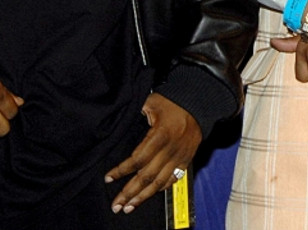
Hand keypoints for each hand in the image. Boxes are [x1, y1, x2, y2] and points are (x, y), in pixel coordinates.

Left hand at [105, 93, 202, 214]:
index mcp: (160, 135)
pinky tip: (149, 194)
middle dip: (129, 192)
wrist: (199, 103)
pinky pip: (173, 179)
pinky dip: (160, 188)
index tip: (109, 178)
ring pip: (159, 182)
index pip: (138, 159)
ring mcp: (179, 156)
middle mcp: (170, 149)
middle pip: (147, 176)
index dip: (121, 171)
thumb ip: (136, 113)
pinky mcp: (186, 160)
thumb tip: (119, 122)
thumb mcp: (151, 102)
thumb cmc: (174, 101)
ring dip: (143, 196)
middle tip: (117, 204)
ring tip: (129, 206)